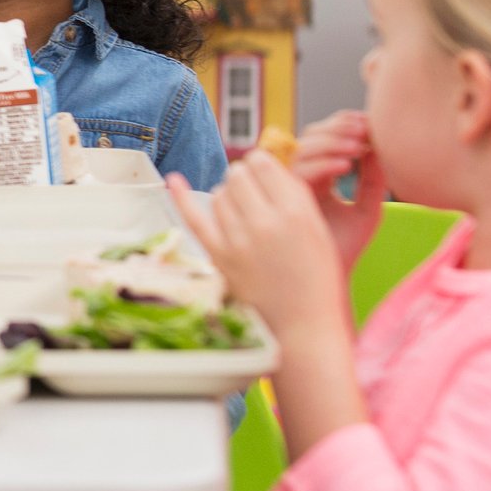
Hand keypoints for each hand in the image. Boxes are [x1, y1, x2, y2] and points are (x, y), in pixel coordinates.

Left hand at [170, 154, 351, 345]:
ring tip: (244, 217)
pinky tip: (173, 180)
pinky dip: (181, 197)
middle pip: (238, 175)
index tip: (263, 175)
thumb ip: (293, 196)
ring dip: (228, 198)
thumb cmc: (316, 279)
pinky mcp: (218, 257)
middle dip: (244, 180)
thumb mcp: (318, 230)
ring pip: (219, 195)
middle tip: (254, 198)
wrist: (303, 326)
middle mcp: (266, 222)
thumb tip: (262, 164)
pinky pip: (194, 218)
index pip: (263, 163)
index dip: (261, 166)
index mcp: (297, 212)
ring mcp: (239, 240)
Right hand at [286, 110, 385, 272]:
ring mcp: (287, 189)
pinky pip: (297, 174)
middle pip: (308, 137)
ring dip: (330, 144)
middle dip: (336, 130)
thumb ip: (373, 181)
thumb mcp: (368, 210)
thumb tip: (379, 147)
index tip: (368, 123)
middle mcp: (297, 178)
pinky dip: (321, 165)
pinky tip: (346, 167)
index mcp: (316, 175)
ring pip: (300, 151)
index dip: (341, 124)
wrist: (329, 282)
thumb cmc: (346, 249)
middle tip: (362, 132)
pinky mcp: (283, 202)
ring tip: (358, 148)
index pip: (322, 137)